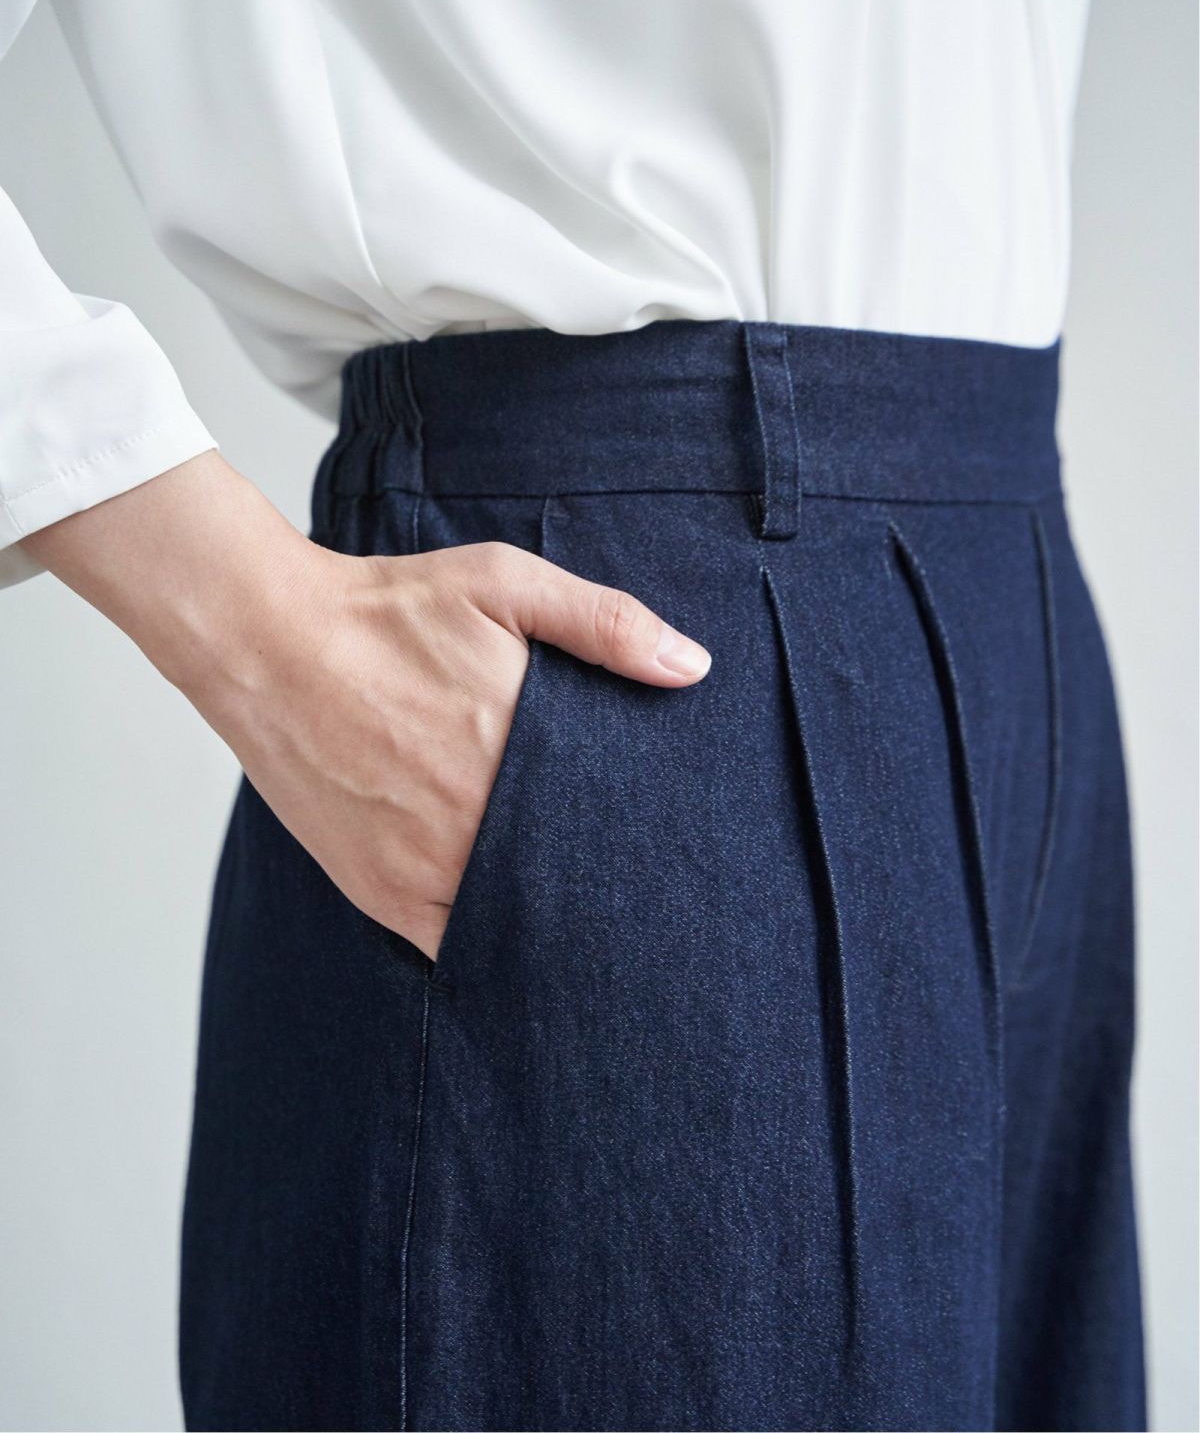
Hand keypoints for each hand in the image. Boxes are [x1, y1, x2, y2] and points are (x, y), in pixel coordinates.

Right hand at [24, 452, 710, 958]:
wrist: (266, 641)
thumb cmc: (387, 609)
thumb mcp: (504, 584)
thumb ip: (604, 623)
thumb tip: (694, 668)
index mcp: (517, 753)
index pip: (614, 832)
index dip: (648, 850)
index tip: (679, 858)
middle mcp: (474, 825)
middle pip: (571, 887)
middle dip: (609, 894)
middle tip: (649, 901)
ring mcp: (423, 868)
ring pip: (517, 927)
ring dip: (554, 926)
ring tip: (592, 924)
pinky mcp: (379, 892)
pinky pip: (454, 944)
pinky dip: (490, 943)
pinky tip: (518, 931)